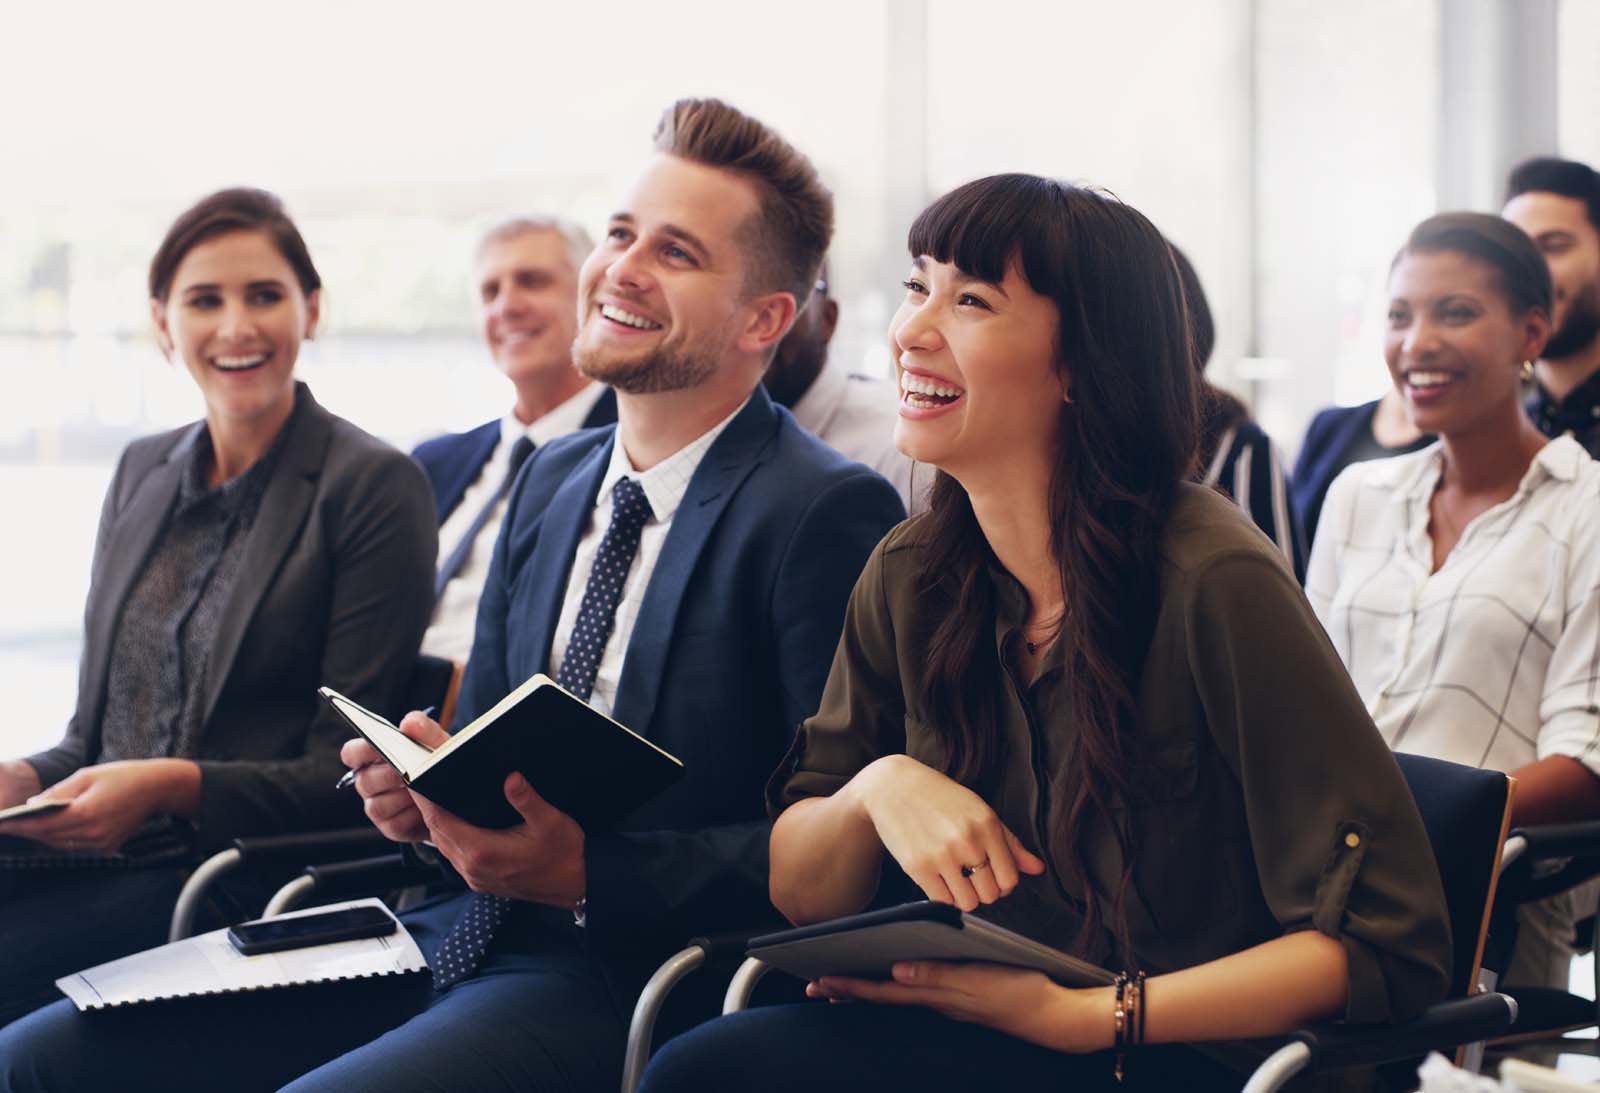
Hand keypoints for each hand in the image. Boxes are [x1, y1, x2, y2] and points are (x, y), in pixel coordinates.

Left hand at [0, 759, 190, 849]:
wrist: (157, 788)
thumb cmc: (123, 776)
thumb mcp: (87, 775)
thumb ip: (58, 792)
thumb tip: (32, 805)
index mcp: (88, 813)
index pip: (44, 824)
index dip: (20, 826)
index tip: (2, 825)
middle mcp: (94, 833)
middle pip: (49, 837)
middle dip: (28, 831)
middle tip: (8, 826)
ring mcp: (102, 843)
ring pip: (60, 845)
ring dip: (42, 837)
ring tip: (24, 828)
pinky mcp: (108, 847)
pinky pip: (76, 846)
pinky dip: (60, 839)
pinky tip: (50, 830)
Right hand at [343, 709, 445, 843]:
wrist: (454, 793)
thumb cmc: (437, 763)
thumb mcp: (437, 744)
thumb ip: (425, 729)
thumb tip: (409, 723)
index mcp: (374, 757)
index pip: (352, 753)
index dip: (360, 751)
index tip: (378, 747)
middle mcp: (369, 782)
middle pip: (364, 781)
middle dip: (389, 777)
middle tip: (409, 773)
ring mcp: (377, 806)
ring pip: (378, 805)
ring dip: (403, 798)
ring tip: (423, 790)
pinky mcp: (391, 827)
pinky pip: (395, 824)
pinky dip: (413, 816)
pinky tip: (426, 808)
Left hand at [410, 774, 585, 907]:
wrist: (577, 884)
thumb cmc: (565, 855)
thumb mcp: (550, 821)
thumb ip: (527, 799)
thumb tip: (511, 778)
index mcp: (484, 852)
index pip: (440, 823)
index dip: (424, 801)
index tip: (416, 781)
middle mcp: (474, 868)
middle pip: (437, 834)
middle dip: (427, 808)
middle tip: (422, 782)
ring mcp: (477, 877)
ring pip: (444, 846)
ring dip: (438, 824)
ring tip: (434, 799)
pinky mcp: (483, 880)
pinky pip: (456, 856)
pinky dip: (450, 837)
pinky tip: (456, 824)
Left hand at [809, 962, 1112, 1053]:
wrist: (1059, 1015)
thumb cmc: (1024, 993)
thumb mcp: (981, 981)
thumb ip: (940, 976)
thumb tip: (897, 972)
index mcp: (939, 996)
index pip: (884, 993)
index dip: (851, 986)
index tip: (820, 980)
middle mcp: (939, 1002)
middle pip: (884, 997)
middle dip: (848, 991)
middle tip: (814, 986)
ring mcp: (951, 1003)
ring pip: (899, 997)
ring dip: (868, 990)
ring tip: (840, 985)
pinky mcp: (964, 998)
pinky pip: (919, 994)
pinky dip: (896, 989)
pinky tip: (894, 981)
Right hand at [849, 755, 1045, 910]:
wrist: (893, 787)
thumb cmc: (941, 798)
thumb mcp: (980, 811)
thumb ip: (1010, 843)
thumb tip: (1037, 869)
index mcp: (987, 825)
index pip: (1010, 878)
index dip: (1003, 884)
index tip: (992, 876)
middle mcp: (967, 840)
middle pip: (990, 895)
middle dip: (983, 891)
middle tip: (972, 878)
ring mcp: (941, 855)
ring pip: (967, 903)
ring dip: (963, 897)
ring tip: (955, 879)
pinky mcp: (918, 866)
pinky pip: (942, 902)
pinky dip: (944, 897)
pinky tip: (939, 880)